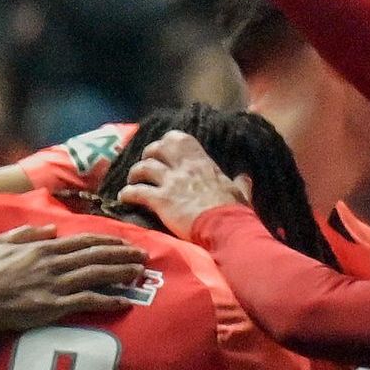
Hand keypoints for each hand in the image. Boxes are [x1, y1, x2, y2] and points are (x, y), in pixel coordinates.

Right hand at [0, 227, 155, 337]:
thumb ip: (25, 233)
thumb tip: (50, 229)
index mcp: (43, 248)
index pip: (83, 241)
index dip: (108, 241)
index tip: (125, 242)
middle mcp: (54, 263)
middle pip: (96, 256)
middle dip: (123, 254)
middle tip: (144, 255)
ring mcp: (55, 285)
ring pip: (96, 275)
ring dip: (121, 273)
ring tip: (139, 272)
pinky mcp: (54, 306)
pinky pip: (86, 301)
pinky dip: (107, 300)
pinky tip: (123, 301)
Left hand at [114, 128, 242, 233]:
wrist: (226, 229)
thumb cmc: (234, 212)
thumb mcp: (239, 193)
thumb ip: (240, 183)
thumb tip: (245, 177)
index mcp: (202, 163)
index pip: (179, 139)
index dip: (166, 143)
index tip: (164, 152)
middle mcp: (184, 168)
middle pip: (156, 149)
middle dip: (147, 156)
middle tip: (146, 167)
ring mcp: (170, 183)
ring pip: (142, 168)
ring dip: (134, 175)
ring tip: (132, 182)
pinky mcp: (160, 201)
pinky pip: (135, 192)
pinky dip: (126, 194)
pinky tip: (124, 199)